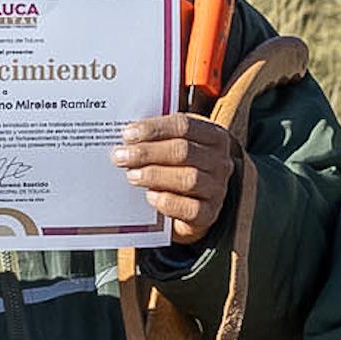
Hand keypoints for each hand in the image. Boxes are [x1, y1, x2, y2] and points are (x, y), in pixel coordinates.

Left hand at [113, 114, 237, 243]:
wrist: (193, 205)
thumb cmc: (178, 167)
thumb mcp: (172, 146)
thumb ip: (157, 137)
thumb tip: (126, 135)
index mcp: (213, 135)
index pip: (183, 125)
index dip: (154, 128)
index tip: (128, 134)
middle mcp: (220, 161)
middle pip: (183, 151)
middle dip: (148, 153)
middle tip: (120, 157)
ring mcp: (217, 188)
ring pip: (188, 179)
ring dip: (155, 176)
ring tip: (131, 176)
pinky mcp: (209, 214)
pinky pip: (190, 208)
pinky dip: (167, 202)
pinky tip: (150, 196)